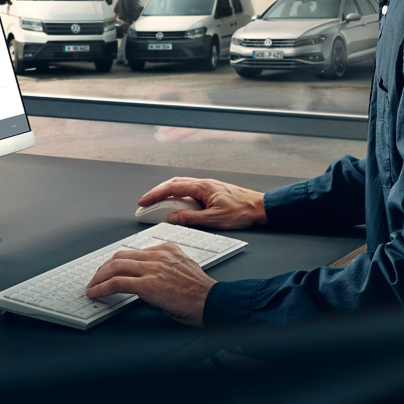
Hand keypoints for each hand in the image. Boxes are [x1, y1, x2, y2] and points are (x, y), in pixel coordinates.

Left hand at [85, 243, 214, 326]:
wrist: (211, 301)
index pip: (133, 252)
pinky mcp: (148, 284)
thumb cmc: (200, 292)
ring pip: (115, 267)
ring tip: (92, 287)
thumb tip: (148, 277)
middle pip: (120, 256)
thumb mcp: (182, 268)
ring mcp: (152, 268)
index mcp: (166, 249)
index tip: (109, 270)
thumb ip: (165, 267)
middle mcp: (157, 255)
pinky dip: (102, 288)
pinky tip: (96, 293)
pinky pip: (117, 283)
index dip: (117, 262)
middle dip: (103, 268)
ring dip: (99, 278)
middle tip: (96, 278)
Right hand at [138, 177, 267, 229]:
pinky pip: (189, 192)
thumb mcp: (214, 220)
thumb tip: (173, 218)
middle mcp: (203, 184)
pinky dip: (178, 197)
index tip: (143, 201)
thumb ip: (191, 219)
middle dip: (156, 193)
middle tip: (145, 204)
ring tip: (157, 206)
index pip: (172, 188)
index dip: (154, 194)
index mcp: (201, 187)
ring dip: (167, 195)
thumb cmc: (242, 211)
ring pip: (181, 187)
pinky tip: (177, 206)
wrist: (260, 207)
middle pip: (173, 184)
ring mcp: (207, 187)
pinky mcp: (211, 193)